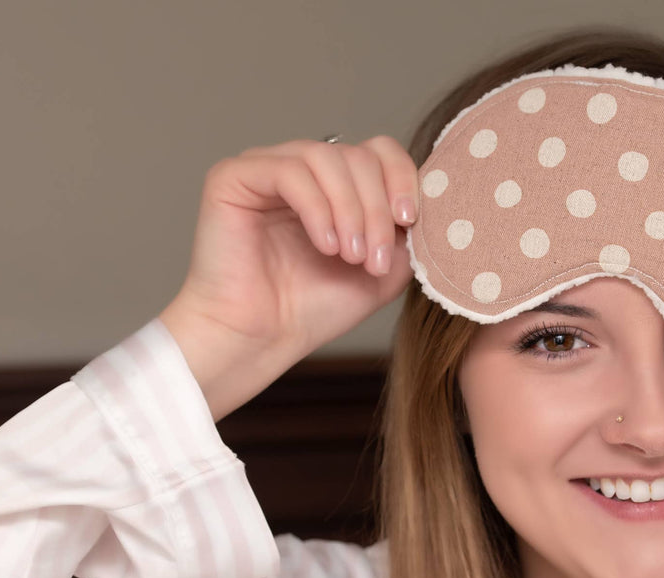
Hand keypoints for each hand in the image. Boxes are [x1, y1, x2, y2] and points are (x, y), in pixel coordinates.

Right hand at [158, 136, 418, 419]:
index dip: (402, 179)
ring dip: (350, 210)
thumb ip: (406, 231)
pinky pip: (290, 171)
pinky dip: (318, 208)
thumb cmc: (312, 310)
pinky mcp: (233, 177)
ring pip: (327, 157)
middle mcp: (300, 168)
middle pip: (358, 155)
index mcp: (334, 185)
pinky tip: (326, 246)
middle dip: (377, 208)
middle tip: (373, 259)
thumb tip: (429, 196)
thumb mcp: (383, 270)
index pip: (378, 151)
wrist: (260, 340)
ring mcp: (265, 168)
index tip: (410, 223)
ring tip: (351, 256)